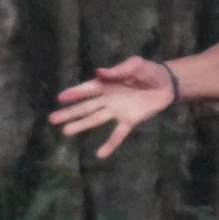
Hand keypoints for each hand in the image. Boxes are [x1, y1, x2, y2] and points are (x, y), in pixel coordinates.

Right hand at [49, 56, 176, 158]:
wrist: (166, 84)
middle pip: (86, 107)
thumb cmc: (148, 71)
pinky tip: (100, 154)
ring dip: (81, 125)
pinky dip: (110, 144)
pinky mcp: (129, 120)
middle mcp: (108, 99)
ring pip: (96, 119)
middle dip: (70, 112)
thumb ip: (119, 70)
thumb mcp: (135, 65)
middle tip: (52, 119)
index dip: (74, 93)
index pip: (88, 89)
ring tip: (65, 131)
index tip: (60, 98)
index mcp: (107, 84)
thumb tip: (100, 73)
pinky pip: (118, 134)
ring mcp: (117, 111)